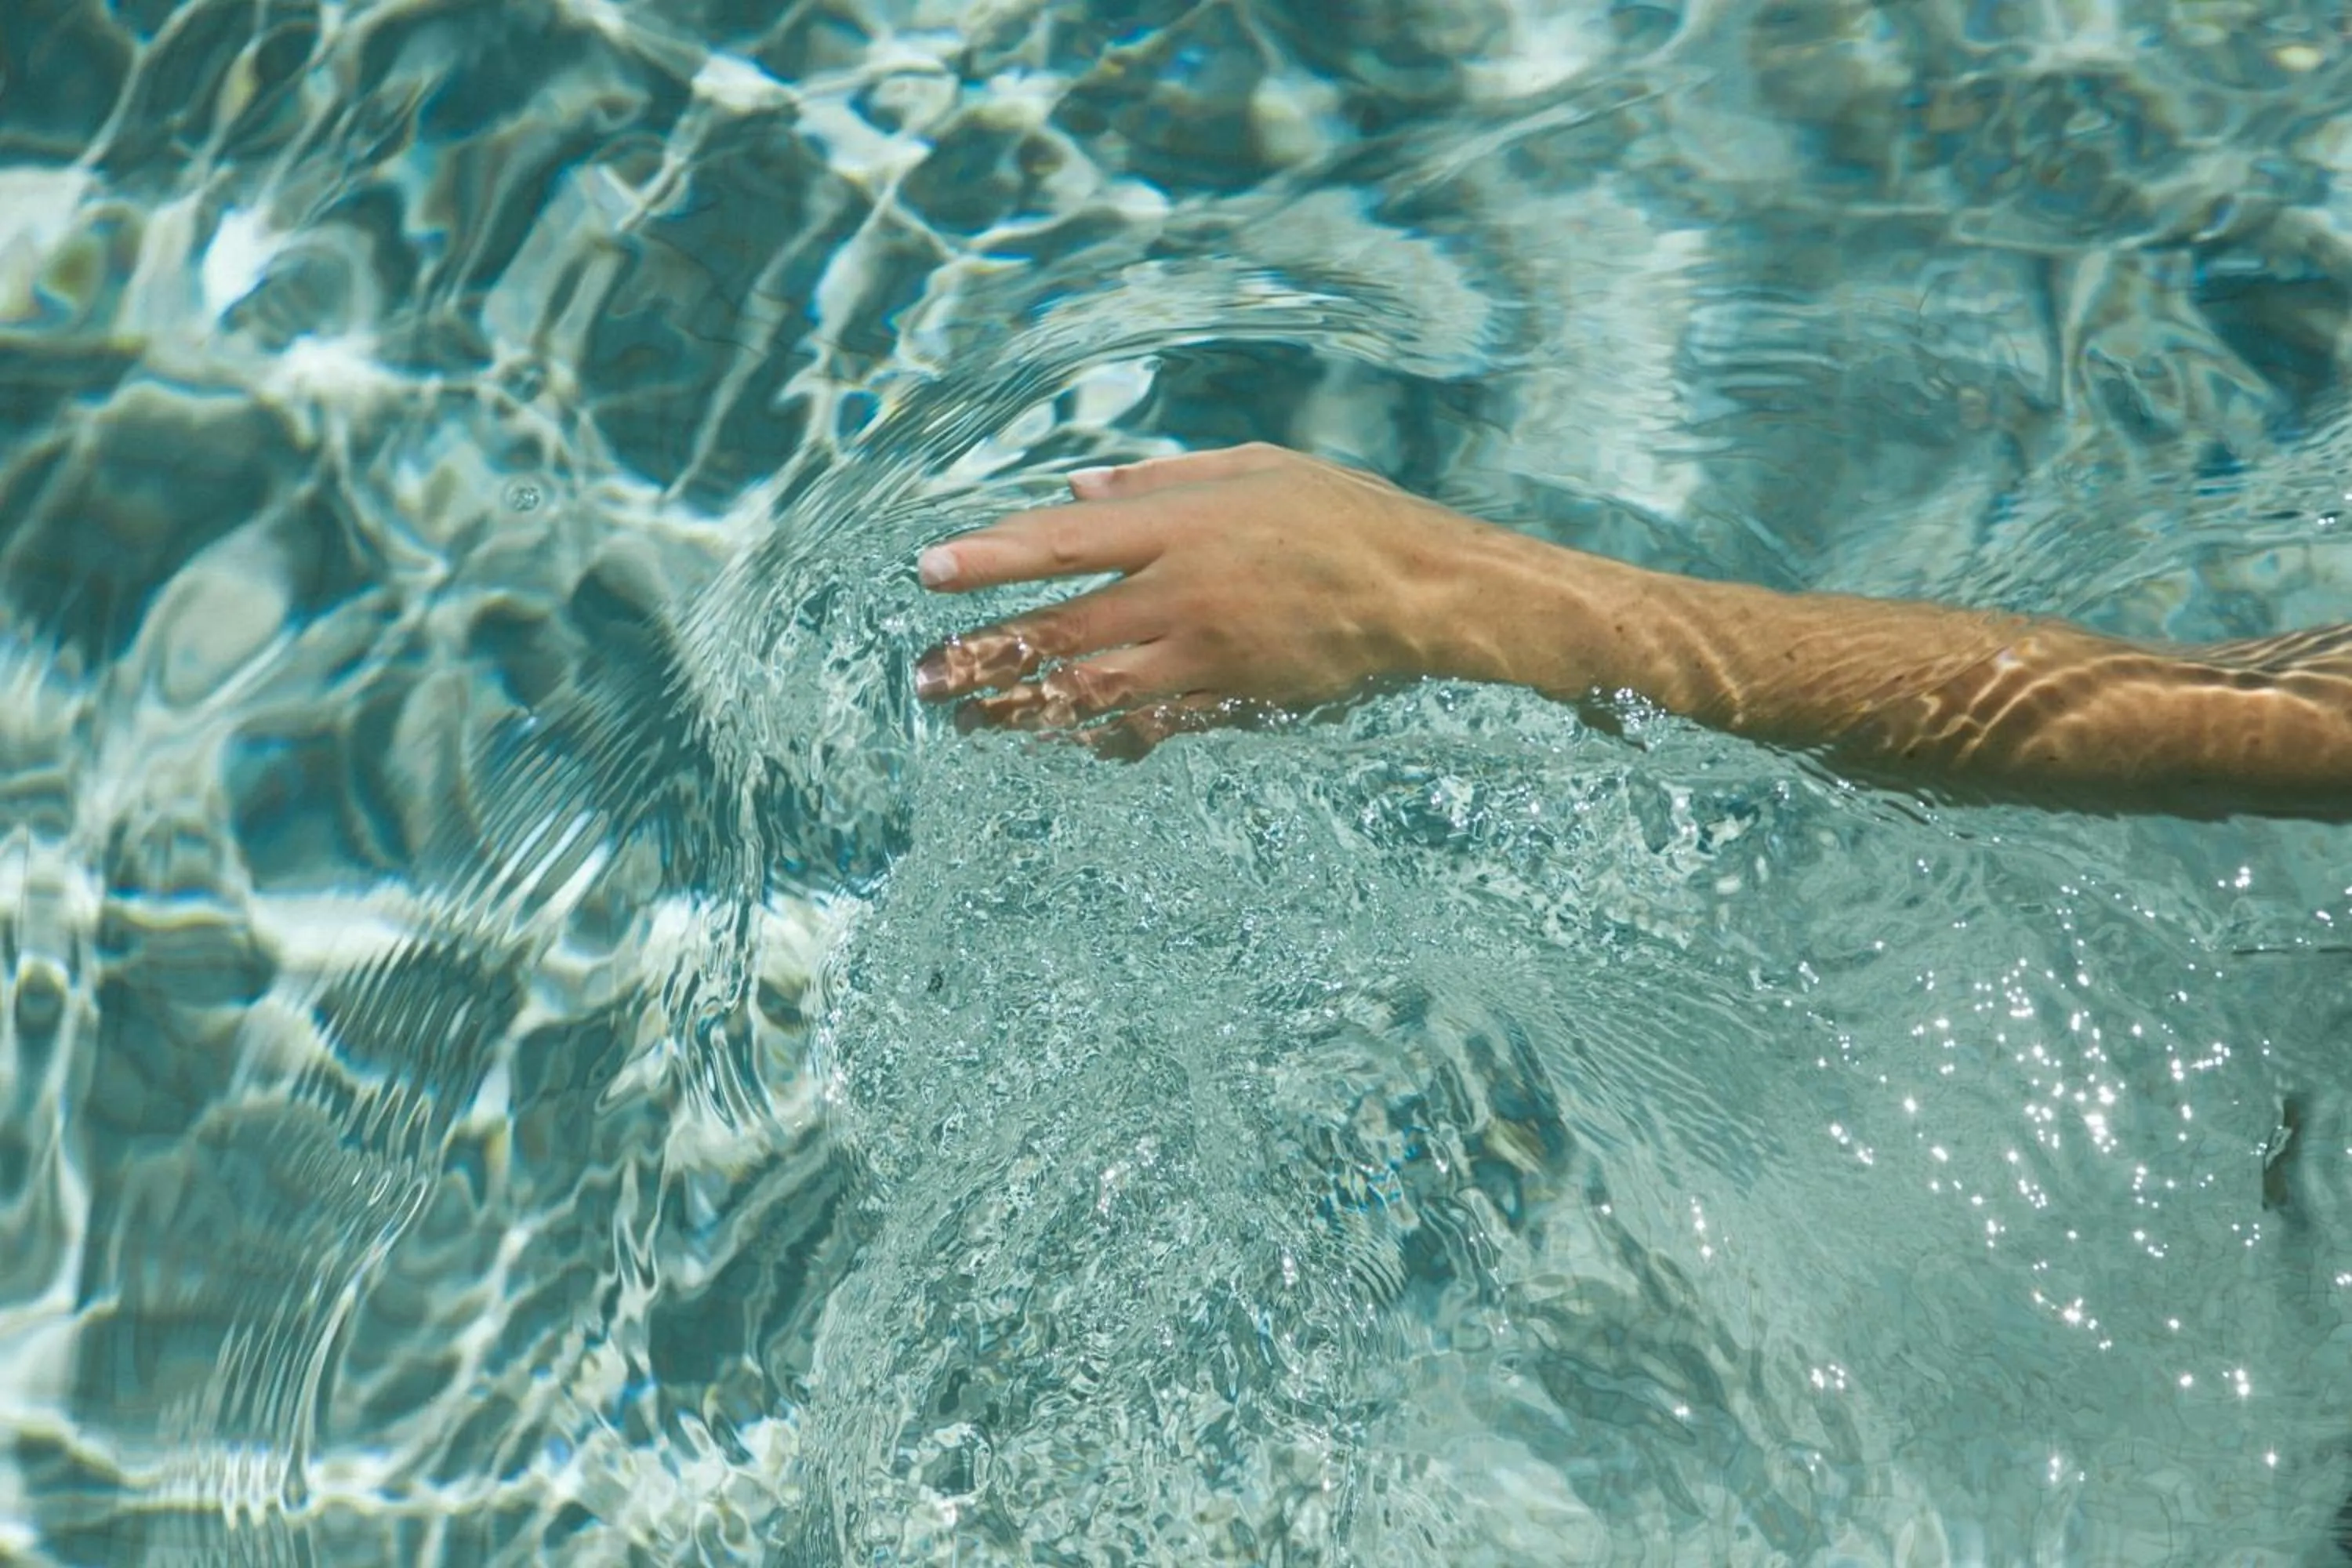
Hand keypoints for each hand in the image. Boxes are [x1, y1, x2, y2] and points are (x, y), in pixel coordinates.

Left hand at [913, 444, 1513, 750]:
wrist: (1426, 591)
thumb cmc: (1343, 514)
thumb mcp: (1252, 468)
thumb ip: (1157, 481)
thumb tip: (1076, 491)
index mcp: (1180, 526)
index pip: (1061, 543)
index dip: (989, 558)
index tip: (929, 570)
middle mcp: (1180, 593)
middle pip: (1059, 632)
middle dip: (983, 656)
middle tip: (924, 679)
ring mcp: (1204, 656)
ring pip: (1092, 692)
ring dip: (1023, 709)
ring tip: (970, 721)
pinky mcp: (1233, 699)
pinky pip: (1154, 725)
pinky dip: (1106, 737)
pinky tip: (1068, 742)